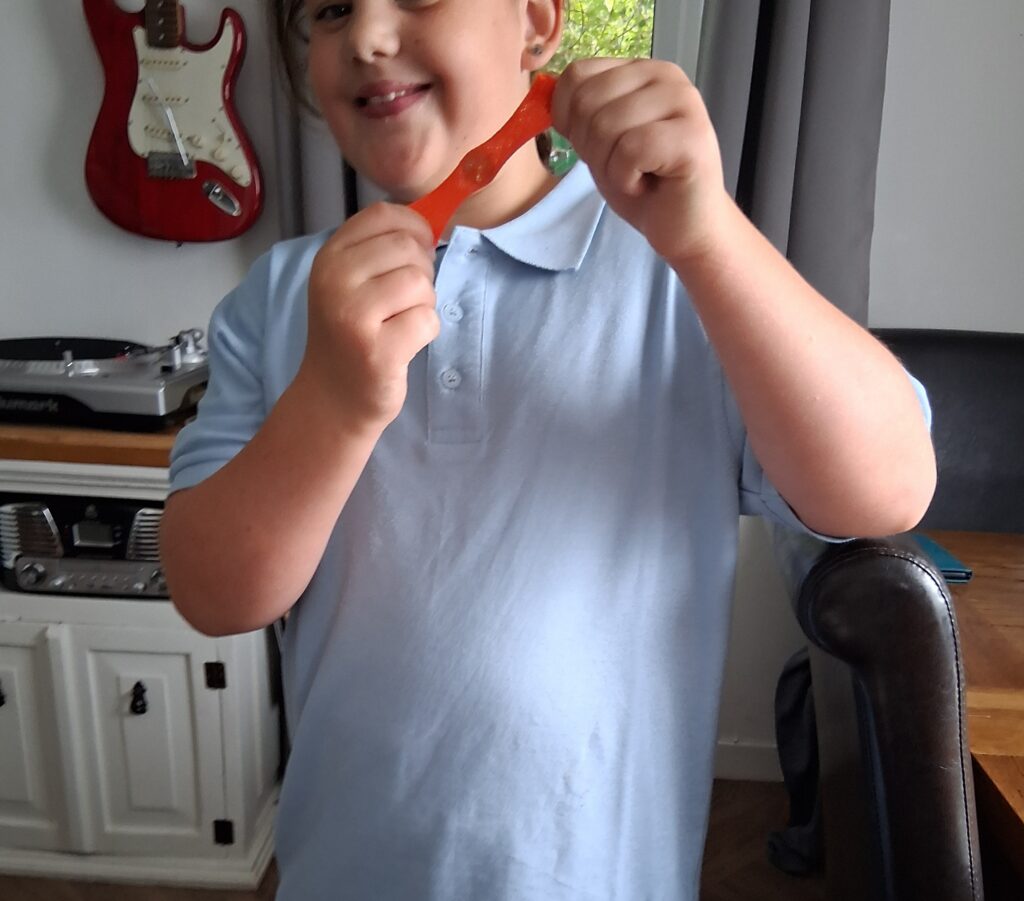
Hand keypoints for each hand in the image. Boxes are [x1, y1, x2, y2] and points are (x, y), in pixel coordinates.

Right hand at [296, 203, 439, 434]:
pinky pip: (427, 320)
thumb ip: (380, 250)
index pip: (384, 214)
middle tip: (405, 301)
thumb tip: (429, 224)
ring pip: (421, 284)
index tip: (415, 255)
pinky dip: (426, 332)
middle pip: (408, 248)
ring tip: (401, 323)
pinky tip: (403, 344)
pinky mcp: (377, 351)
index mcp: (329, 257)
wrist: (333, 397)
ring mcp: (353, 317)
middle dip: (422, 272)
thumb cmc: (352, 334)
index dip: (414, 228)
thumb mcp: (350, 283)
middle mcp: (335, 281)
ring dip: (424, 304)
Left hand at [552, 58, 730, 264]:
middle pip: (588, 100)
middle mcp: (666, 76)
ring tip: (636, 175)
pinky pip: (630, 150)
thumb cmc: (643, 184)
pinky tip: (648, 183)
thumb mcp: (599, 142)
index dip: (568, 117)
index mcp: (641, 71)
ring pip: (607, 125)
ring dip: (609, 166)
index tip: (592, 145)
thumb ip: (579, 112)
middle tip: (620, 166)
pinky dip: (626, 178)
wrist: (684, 227)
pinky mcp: (692, 136)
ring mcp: (684, 102)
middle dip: (590, 146)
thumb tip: (544, 93)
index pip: (578, 74)